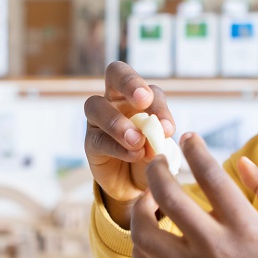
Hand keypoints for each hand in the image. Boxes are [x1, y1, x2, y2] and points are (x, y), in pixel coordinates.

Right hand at [84, 62, 175, 226]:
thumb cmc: (150, 155)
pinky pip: (98, 139)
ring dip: (118, 123)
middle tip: (143, 100)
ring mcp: (98, 120)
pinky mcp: (90, 143)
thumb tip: (159, 134)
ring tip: (137, 141)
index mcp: (136, 95)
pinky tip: (133, 154)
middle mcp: (115, 100)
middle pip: (115, 73)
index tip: (166, 126)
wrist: (136, 184)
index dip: (155, 99)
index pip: (144, 85)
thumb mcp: (161, 144)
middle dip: (130, 83)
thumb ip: (159, 136)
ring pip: (96, 106)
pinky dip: (118, 147)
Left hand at [131, 133, 257, 257]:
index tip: (189, 138)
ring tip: (148, 197)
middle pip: (169, 200)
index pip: (212, 177)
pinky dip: (140, 248)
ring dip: (140, 210)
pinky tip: (149, 232)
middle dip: (157, 171)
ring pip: (146, 236)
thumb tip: (241, 162)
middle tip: (158, 161)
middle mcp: (216, 248)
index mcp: (246, 227)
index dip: (196, 150)